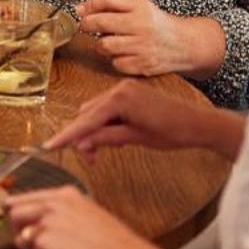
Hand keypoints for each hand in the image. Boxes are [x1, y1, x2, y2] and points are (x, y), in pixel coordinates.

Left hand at [6, 186, 151, 248]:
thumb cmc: (110, 240)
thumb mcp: (87, 212)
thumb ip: (61, 214)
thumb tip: (38, 225)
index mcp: (63, 195)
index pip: (26, 198)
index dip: (16, 208)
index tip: (8, 212)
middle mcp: (50, 205)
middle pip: (15, 215)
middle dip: (21, 233)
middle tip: (37, 248)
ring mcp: (44, 223)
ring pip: (23, 241)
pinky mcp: (42, 244)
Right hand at [45, 80, 231, 161]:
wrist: (199, 124)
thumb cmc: (172, 132)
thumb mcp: (135, 138)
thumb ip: (106, 138)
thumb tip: (82, 143)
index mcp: (120, 99)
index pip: (86, 120)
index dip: (68, 136)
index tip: (50, 146)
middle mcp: (119, 89)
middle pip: (87, 114)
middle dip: (84, 137)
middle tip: (91, 160)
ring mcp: (125, 89)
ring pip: (96, 112)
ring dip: (95, 131)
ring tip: (103, 152)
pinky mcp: (131, 93)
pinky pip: (108, 108)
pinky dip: (106, 123)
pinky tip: (114, 138)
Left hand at [77, 0, 221, 78]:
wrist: (182, 44)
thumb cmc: (155, 24)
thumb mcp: (138, 6)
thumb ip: (110, 4)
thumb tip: (80, 9)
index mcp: (141, 6)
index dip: (90, 5)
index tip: (83, 10)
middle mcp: (142, 25)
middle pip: (101, 22)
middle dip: (87, 25)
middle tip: (87, 26)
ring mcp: (142, 47)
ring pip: (104, 46)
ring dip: (101, 44)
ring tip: (109, 41)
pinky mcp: (142, 65)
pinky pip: (115, 63)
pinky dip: (115, 59)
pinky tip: (122, 53)